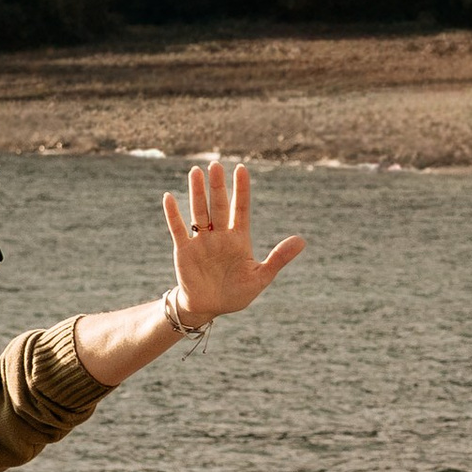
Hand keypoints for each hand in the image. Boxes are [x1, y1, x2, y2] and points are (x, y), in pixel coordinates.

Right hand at [163, 155, 305, 326]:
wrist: (210, 308)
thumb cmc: (236, 293)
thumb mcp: (261, 277)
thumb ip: (279, 258)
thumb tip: (302, 240)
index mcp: (239, 238)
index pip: (240, 208)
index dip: (241, 189)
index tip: (241, 169)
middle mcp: (220, 235)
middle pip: (218, 205)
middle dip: (217, 186)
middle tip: (215, 164)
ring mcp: (201, 241)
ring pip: (199, 212)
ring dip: (197, 193)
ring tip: (196, 171)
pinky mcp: (184, 250)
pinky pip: (178, 229)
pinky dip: (173, 214)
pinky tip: (169, 197)